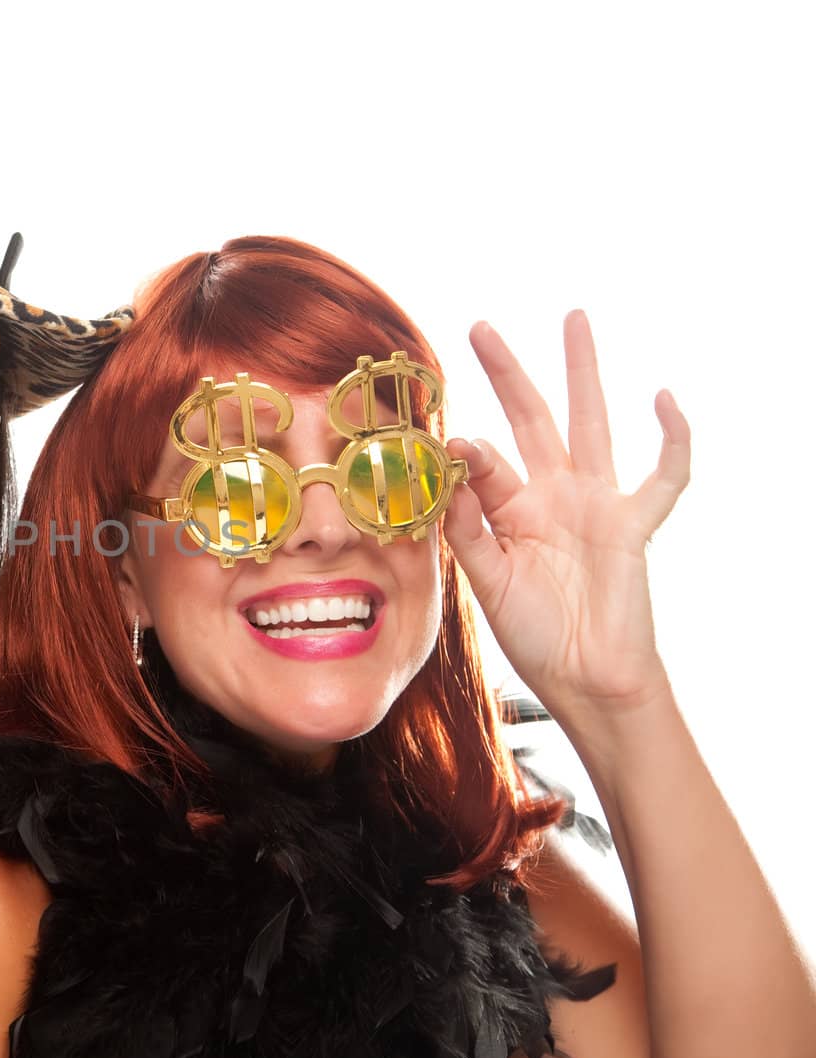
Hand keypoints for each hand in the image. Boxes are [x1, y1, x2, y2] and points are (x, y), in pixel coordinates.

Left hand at [441, 312, 689, 734]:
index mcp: (510, 512)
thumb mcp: (489, 582)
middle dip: (507, 373)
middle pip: (530, 419)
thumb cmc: (537, 636)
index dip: (463, 451)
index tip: (442, 441)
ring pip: (589, 423)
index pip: (482, 463)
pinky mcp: (633, 524)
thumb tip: (451, 470)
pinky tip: (663, 398)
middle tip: (479, 326)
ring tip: (573, 320)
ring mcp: (595, 505)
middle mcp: (552, 497)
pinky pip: (663, 476)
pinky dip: (671, 438)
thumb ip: (468, 530)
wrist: (587, 680)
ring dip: (581, 371)